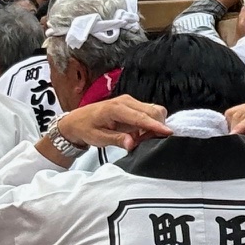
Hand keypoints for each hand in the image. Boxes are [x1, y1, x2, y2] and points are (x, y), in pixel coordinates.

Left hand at [50, 97, 171, 152]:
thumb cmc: (86, 128)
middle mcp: (126, 101)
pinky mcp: (132, 105)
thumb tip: (132, 144)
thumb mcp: (98, 138)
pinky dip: (149, 124)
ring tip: (138, 139)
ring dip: (153, 126)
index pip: (142, 117)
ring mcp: (130, 101)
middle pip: (153, 110)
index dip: (156, 126)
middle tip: (144, 142)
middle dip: (156, 127)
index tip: (168, 133)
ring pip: (154, 110)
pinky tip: (138, 134)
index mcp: (116, 108)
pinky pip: (148, 112)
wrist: (77, 120)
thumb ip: (116, 140)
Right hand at [226, 94, 244, 162]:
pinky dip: (236, 125)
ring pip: (236, 113)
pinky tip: (241, 135)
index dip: (242, 126)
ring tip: (241, 140)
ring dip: (235, 127)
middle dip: (237, 129)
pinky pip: (237, 115)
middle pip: (241, 113)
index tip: (234, 135)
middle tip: (239, 144)